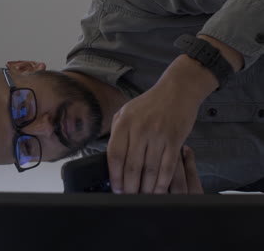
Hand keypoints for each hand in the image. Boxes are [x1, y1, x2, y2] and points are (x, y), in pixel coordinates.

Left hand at [107, 55, 212, 193]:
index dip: (114, 175)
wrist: (177, 90)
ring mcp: (158, 135)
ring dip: (146, 188)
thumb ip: (117, 131)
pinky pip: (168, 167)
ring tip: (142, 197)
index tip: (116, 188)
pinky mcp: (175, 139)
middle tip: (128, 197)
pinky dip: (162, 182)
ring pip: (150, 169)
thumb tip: (110, 157)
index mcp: (124, 123)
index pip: (115, 155)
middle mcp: (140, 129)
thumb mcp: (126, 111)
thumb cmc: (150, 103)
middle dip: (129, 186)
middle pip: (132, 166)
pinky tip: (158, 190)